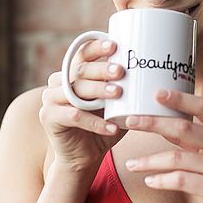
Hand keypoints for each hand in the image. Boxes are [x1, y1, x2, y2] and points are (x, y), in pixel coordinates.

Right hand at [39, 40, 127, 172]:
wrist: (84, 157)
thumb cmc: (103, 125)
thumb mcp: (115, 105)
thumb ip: (124, 89)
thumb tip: (154, 74)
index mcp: (73, 73)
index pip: (82, 53)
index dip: (96, 47)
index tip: (115, 46)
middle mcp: (58, 82)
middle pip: (79, 70)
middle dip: (102, 69)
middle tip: (121, 72)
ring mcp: (50, 98)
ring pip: (75, 91)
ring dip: (98, 92)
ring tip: (118, 94)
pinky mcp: (48, 117)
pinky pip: (74, 116)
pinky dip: (95, 122)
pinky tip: (111, 127)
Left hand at [123, 89, 202, 202]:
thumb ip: (198, 137)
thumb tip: (165, 122)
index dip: (180, 98)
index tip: (156, 92)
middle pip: (184, 128)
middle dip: (153, 123)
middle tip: (130, 121)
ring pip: (177, 158)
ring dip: (150, 160)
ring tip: (130, 164)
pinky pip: (182, 181)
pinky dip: (162, 180)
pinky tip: (149, 181)